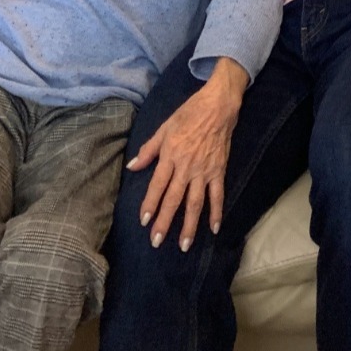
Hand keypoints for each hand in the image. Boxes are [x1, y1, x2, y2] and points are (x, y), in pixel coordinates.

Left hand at [129, 60, 247, 252]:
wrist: (218, 105)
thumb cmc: (189, 113)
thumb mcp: (165, 127)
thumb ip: (149, 149)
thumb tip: (132, 166)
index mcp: (170, 155)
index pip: (157, 185)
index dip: (150, 204)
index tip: (144, 221)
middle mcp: (186, 167)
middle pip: (173, 199)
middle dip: (164, 222)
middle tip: (156, 242)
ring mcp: (204, 171)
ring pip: (195, 202)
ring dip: (189, 225)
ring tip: (183, 245)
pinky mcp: (219, 170)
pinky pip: (217, 195)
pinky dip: (217, 212)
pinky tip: (214, 229)